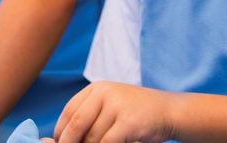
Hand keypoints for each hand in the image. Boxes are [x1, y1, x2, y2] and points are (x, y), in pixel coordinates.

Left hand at [54, 82, 173, 142]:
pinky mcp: (128, 122)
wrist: (168, 111)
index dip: (61, 135)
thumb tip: (58, 140)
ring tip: (106, 142)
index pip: (68, 113)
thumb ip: (88, 119)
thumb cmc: (135, 116)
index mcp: (97, 88)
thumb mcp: (109, 109)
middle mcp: (105, 92)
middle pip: (75, 127)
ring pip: (91, 139)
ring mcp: (117, 106)